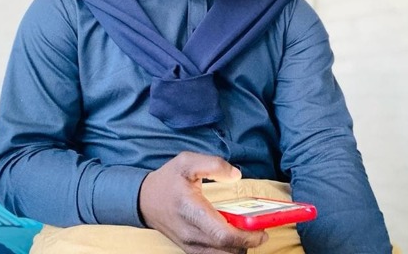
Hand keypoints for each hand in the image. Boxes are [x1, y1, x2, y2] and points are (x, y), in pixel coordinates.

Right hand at [139, 151, 268, 253]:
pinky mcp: (191, 249)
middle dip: (248, 243)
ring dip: (239, 247)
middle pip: (227, 251)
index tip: (262, 230)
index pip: (223, 236)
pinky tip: (233, 235)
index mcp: (191, 211)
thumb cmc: (167, 180)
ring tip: (246, 230)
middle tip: (259, 228)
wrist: (145, 199)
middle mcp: (191, 234)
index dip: (247, 237)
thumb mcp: (187, 161)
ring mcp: (190, 245)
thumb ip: (214, 164)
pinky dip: (228, 250)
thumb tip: (236, 176)